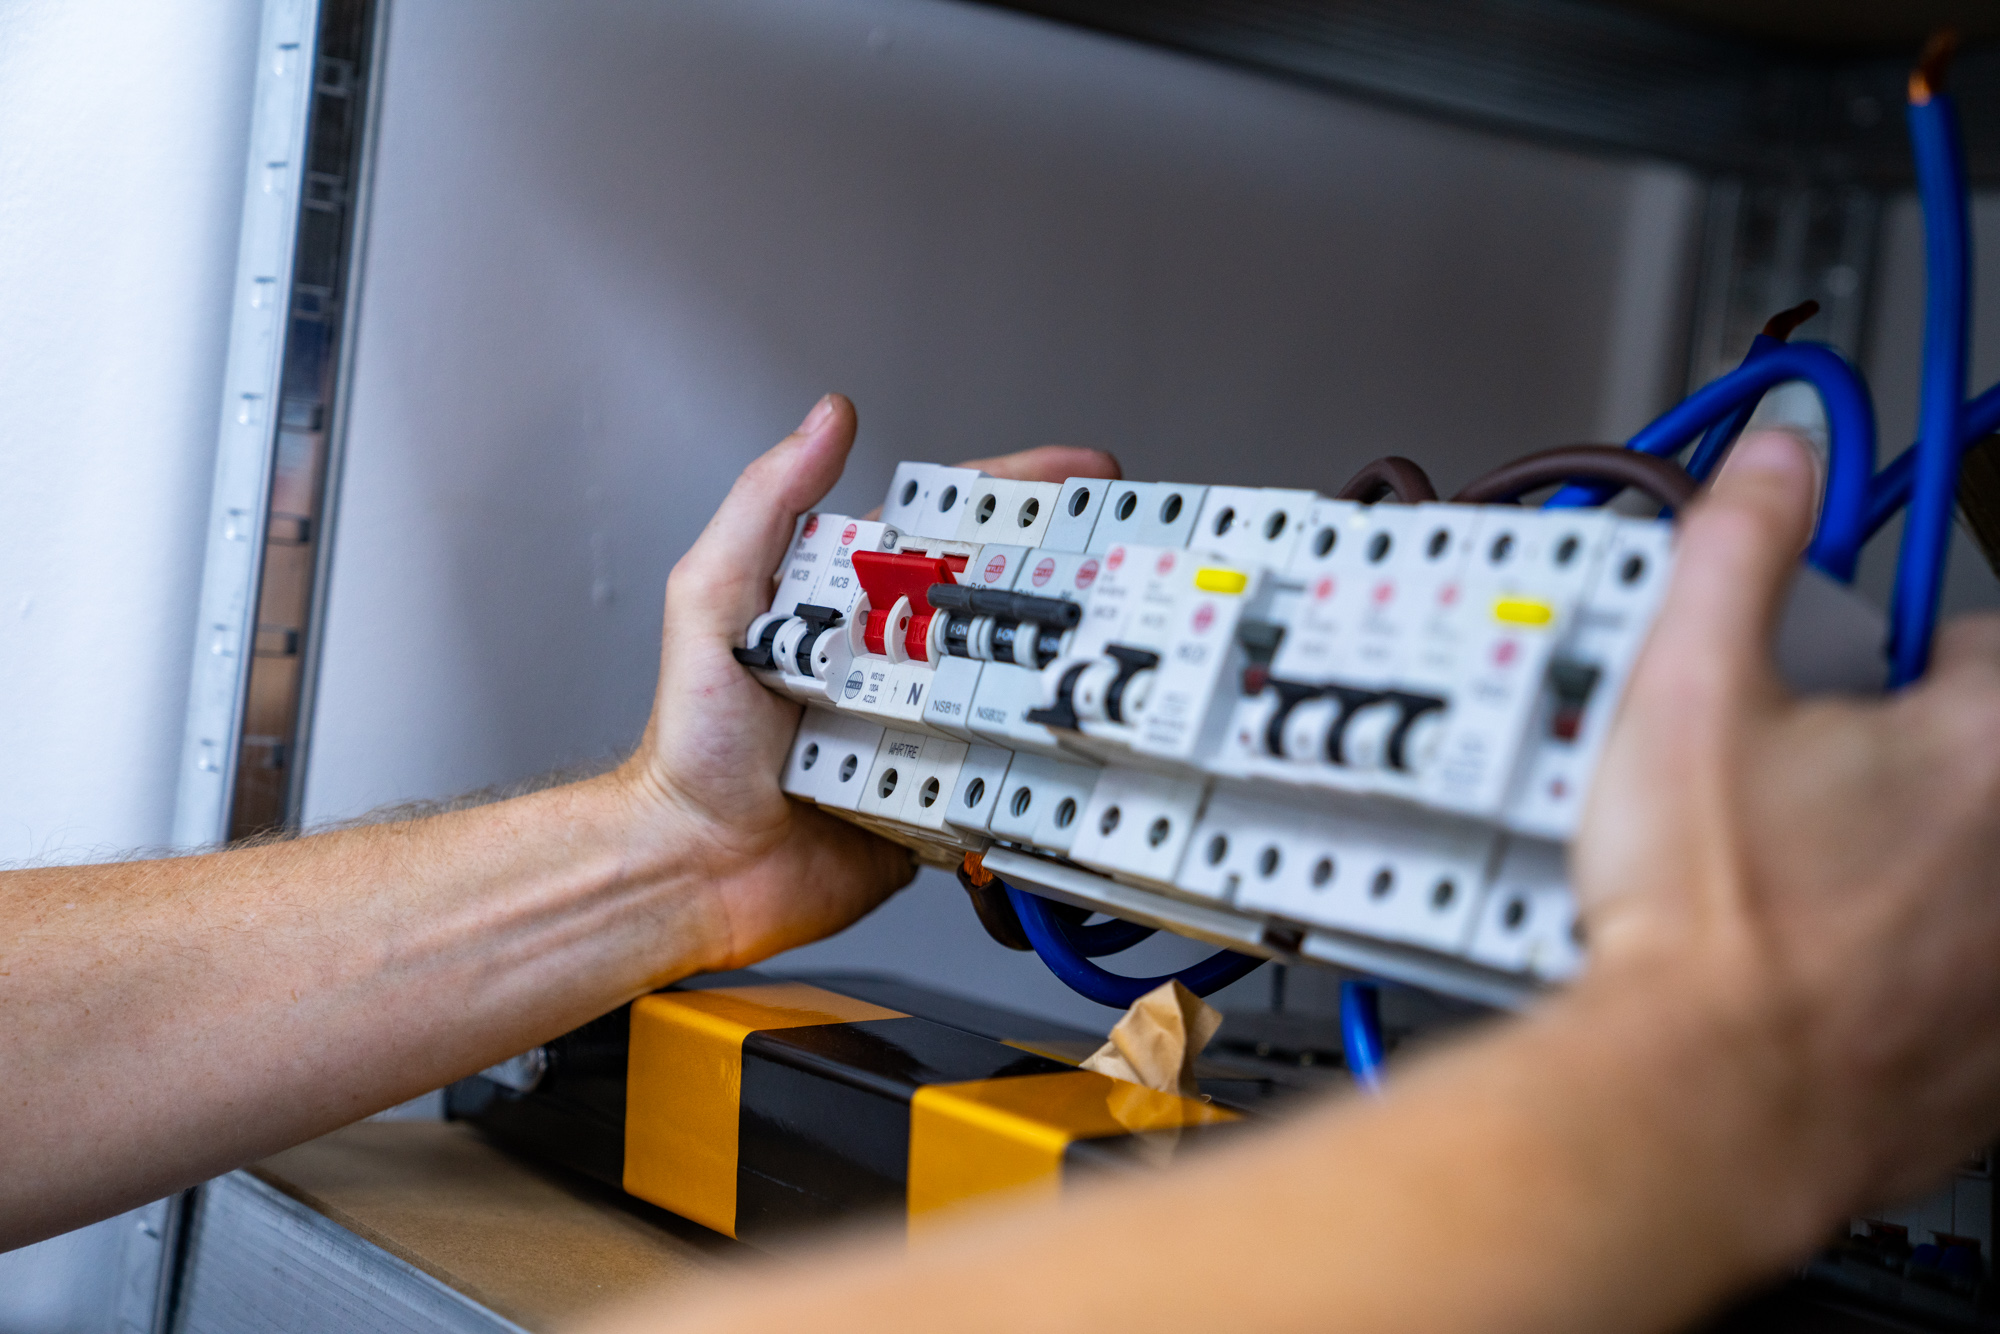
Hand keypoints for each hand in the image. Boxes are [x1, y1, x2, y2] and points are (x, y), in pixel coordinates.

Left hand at [617, 395, 1118, 972]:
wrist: (698, 869)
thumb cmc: (692, 741)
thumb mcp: (712, 599)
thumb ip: (764, 506)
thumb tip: (824, 421)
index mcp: (853, 603)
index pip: (948, 529)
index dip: (1018, 494)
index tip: (1087, 475)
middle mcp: (897, 660)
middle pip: (1000, 604)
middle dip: (1070, 579)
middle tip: (1133, 564)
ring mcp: (924, 727)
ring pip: (1015, 687)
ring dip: (1065, 670)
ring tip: (1123, 649)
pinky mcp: (941, 796)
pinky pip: (1007, 774)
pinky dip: (1044, 761)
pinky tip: (1081, 740)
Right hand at [1572, 430, 1999, 1246]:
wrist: (1700, 1097)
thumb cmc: (1705, 920)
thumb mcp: (1686, 689)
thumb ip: (1736, 550)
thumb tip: (1775, 463)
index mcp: (1987, 746)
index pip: (1982, 648)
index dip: (1900, 657)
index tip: (1848, 685)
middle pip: (1981, 764)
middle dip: (1908, 764)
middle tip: (1805, 789)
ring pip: (1975, 878)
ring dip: (1915, 863)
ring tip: (1801, 882)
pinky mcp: (1998, 1063)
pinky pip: (1972, 981)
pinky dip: (1920, 968)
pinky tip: (1825, 969)